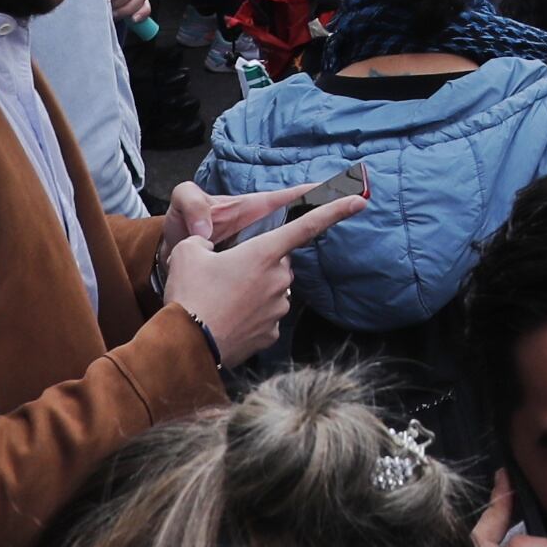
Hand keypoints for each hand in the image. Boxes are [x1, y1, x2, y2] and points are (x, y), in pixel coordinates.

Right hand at [162, 187, 364, 359]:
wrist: (187, 345)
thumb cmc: (190, 294)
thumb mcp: (188, 252)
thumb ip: (203, 240)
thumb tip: (209, 248)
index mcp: (264, 253)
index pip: (307, 225)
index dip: (335, 210)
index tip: (359, 202)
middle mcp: (279, 279)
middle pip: (278, 263)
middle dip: (259, 265)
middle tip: (225, 275)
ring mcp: (278, 309)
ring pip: (272, 291)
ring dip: (253, 292)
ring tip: (221, 300)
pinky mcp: (272, 335)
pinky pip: (266, 317)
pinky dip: (250, 317)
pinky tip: (228, 320)